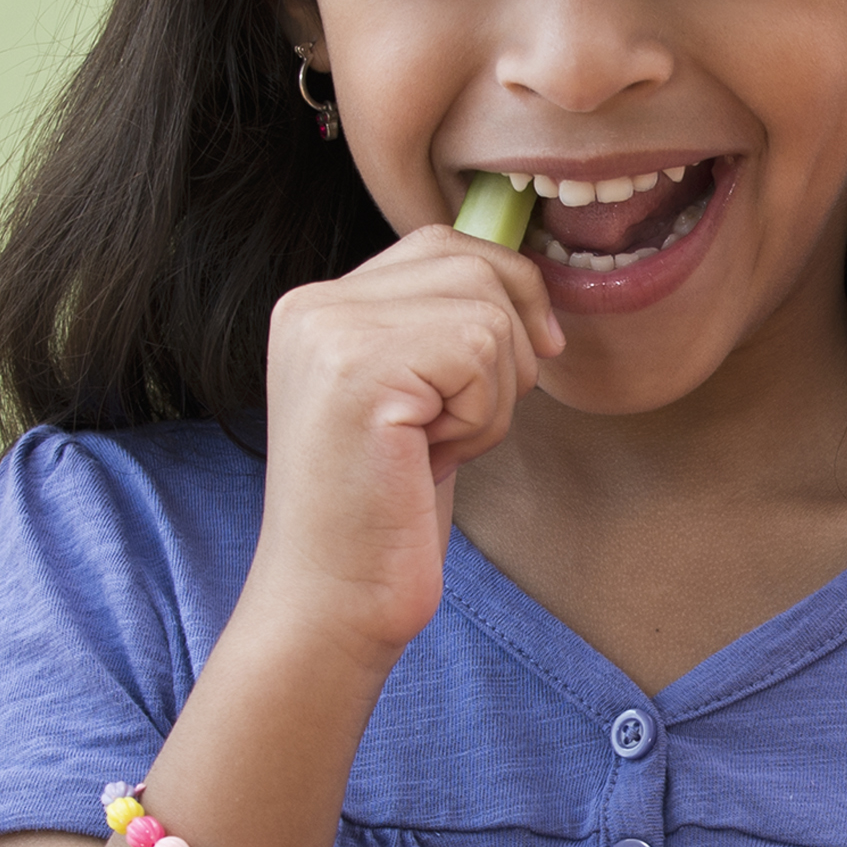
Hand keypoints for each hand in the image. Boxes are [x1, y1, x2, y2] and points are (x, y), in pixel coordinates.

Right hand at [245, 216, 562, 657]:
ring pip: (487, 312)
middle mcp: (313, 305)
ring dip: (495, 393)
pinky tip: (433, 461)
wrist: (335, 601)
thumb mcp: (418, 398)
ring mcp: (331, 332)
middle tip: (467, 424)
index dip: (508, 293)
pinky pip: (480, 354)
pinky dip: (483, 418)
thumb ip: (443, 328)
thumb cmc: (386, 513)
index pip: (443, 244)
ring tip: (439, 448)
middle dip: (509, 347)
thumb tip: (533, 282)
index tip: (531, 357)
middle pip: (474, 265)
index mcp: (318, 306)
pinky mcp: (360, 369)